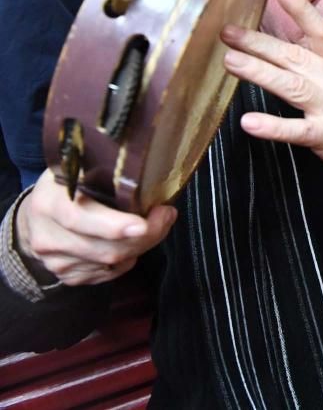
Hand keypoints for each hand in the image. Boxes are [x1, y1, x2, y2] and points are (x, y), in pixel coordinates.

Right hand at [15, 170, 176, 285]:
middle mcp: (48, 236)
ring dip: (141, 246)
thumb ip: (103, 166)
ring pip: (112, 262)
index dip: (113, 225)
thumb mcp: (77, 166)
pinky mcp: (67, 276)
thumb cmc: (67, 185)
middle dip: (146, 235)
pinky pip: (109, 273)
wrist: (36, 216)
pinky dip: (127, 259)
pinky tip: (130, 242)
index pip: (79, 218)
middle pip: (105, 248)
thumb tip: (146, 166)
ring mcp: (55, 261)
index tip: (142, 224)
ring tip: (154, 225)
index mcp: (49, 203)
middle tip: (166, 215)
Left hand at [220, 0, 322, 190]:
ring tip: (231, 61)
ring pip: (291, 86)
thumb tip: (286, 49)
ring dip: (259, 72)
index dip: (302, 10)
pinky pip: (296, 131)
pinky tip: (250, 123)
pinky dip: (272, 127)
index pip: (321, 31)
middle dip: (259, 43)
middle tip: (228, 32)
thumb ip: (322, 63)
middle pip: (294, 56)